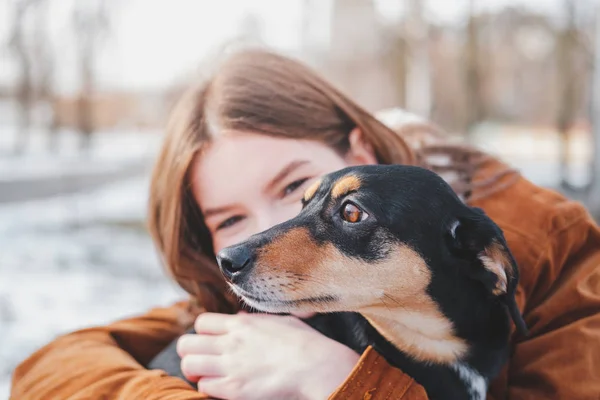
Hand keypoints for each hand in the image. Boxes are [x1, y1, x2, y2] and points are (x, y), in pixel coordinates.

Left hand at [177, 312, 359, 399]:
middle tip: (202, 360)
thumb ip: (257, 318)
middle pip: (186, 343)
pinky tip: (222, 388)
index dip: (203, 333)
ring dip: (195, 371)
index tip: (212, 341)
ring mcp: (230, 366)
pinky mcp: (233, 389)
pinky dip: (208, 388)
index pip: (202, 322)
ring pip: (189, 365)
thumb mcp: (281, 320)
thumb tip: (238, 316)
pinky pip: (204, 387)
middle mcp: (230, 342)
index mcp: (242, 324)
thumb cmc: (305, 343)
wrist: (316, 367)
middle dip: (191, 352)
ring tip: (207, 375)